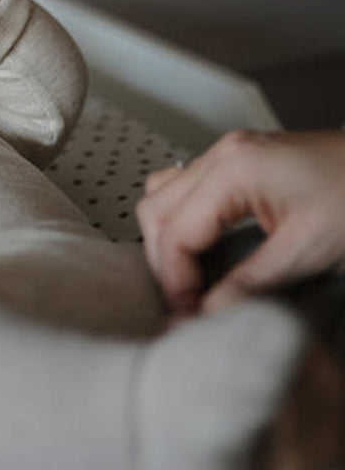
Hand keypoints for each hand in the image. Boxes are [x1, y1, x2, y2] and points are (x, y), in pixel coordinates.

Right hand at [137, 130, 344, 313]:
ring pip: (165, 195)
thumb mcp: (311, 249)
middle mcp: (223, 154)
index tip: (189, 316)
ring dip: (170, 238)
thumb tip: (211, 314)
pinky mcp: (243, 160)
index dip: (176, 280)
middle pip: (157, 209)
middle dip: (165, 261)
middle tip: (189, 303)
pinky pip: (189, 187)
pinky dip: (186, 220)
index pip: (174, 230)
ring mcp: (230, 153)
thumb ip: (253, 283)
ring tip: (193, 277)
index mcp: (233, 169)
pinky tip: (208, 247)